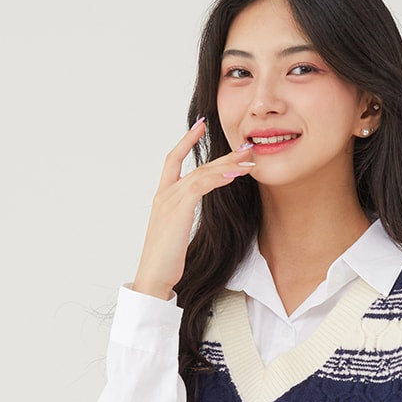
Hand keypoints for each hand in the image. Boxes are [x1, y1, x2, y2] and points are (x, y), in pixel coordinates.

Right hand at [131, 118, 255, 298]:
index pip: (172, 159)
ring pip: (202, 173)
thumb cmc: (165, 260)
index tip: (201, 126)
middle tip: (245, 146)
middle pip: (196, 165)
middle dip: (222, 154)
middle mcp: (164, 194)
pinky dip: (218, 178)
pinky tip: (233, 175)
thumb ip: (182, 216)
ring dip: (227, 166)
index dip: (186, 141)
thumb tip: (192, 213)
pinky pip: (201, 186)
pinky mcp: (178, 210)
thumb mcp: (175, 232)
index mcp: (162, 197)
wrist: (153, 276)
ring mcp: (170, 200)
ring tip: (248, 160)